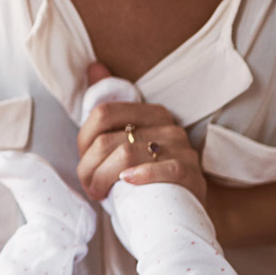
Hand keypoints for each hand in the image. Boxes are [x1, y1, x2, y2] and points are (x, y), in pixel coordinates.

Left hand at [76, 63, 205, 203]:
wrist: (185, 208)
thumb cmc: (149, 174)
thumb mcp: (129, 141)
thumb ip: (110, 109)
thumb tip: (94, 66)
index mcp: (151, 113)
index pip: (103, 113)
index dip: (84, 141)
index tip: (85, 164)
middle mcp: (167, 126)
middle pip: (108, 140)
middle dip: (89, 168)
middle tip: (90, 186)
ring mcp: (181, 149)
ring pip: (127, 156)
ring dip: (103, 180)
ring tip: (100, 193)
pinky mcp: (191, 174)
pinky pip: (163, 169)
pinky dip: (140, 177)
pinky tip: (127, 184)